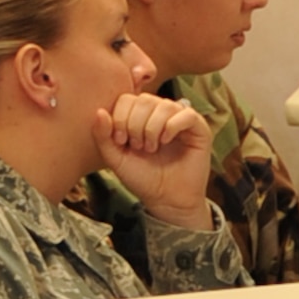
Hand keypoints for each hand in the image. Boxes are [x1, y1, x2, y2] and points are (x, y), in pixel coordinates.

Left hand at [92, 93, 214, 229]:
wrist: (167, 200)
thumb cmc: (143, 179)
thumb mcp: (116, 158)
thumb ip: (103, 136)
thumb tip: (99, 112)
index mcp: (140, 116)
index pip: (127, 99)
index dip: (120, 117)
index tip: (121, 141)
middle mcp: (161, 114)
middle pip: (144, 100)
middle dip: (135, 124)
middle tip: (138, 146)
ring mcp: (180, 120)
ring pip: (164, 105)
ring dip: (152, 128)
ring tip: (152, 148)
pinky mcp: (199, 129)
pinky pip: (187, 114)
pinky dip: (172, 126)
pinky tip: (166, 141)